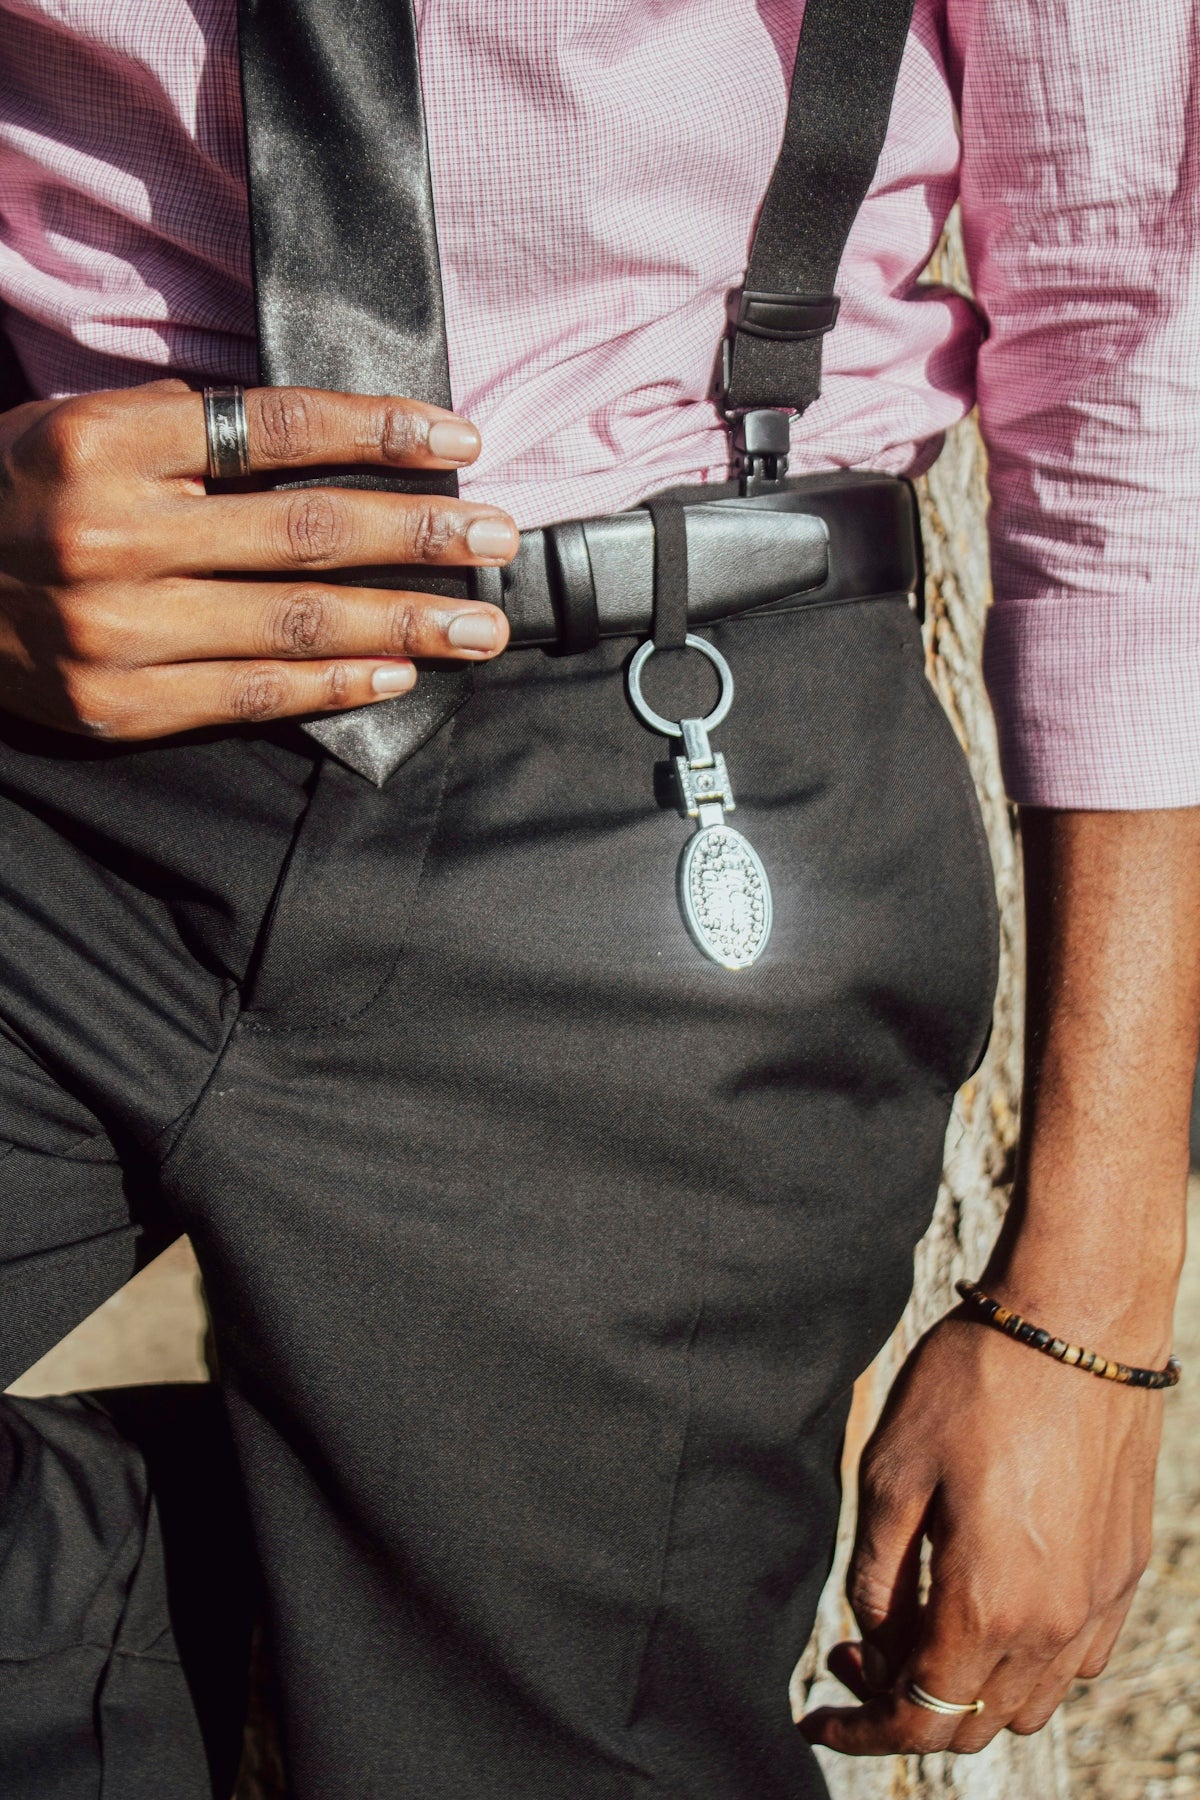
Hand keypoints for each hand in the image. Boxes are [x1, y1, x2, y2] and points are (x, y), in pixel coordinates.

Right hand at [0, 380, 516, 737]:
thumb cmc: (13, 497)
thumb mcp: (78, 429)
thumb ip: (189, 433)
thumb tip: (327, 445)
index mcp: (103, 442)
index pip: (275, 428)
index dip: (379, 433)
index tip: (459, 438)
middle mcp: (110, 534)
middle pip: (302, 531)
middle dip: (418, 536)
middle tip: (497, 538)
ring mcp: (114, 629)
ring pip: (292, 625)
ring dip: (402, 624)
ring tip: (479, 625)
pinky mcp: (117, 705)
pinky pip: (250, 697)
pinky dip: (333, 686)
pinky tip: (396, 673)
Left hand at [800, 1308, 1164, 1754]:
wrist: (1076, 1325)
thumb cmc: (974, 1384)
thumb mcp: (890, 1471)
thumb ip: (876, 1573)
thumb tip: (874, 1635)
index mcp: (986, 1606)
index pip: (919, 1719)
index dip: (861, 1730)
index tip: (818, 1715)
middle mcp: (1053, 1624)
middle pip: (973, 1724)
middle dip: (905, 1708)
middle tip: (856, 1651)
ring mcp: (1097, 1600)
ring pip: (1029, 1702)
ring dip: (969, 1690)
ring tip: (921, 1628)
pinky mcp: (1123, 1568)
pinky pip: (1076, 1658)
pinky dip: (1027, 1661)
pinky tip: (988, 1605)